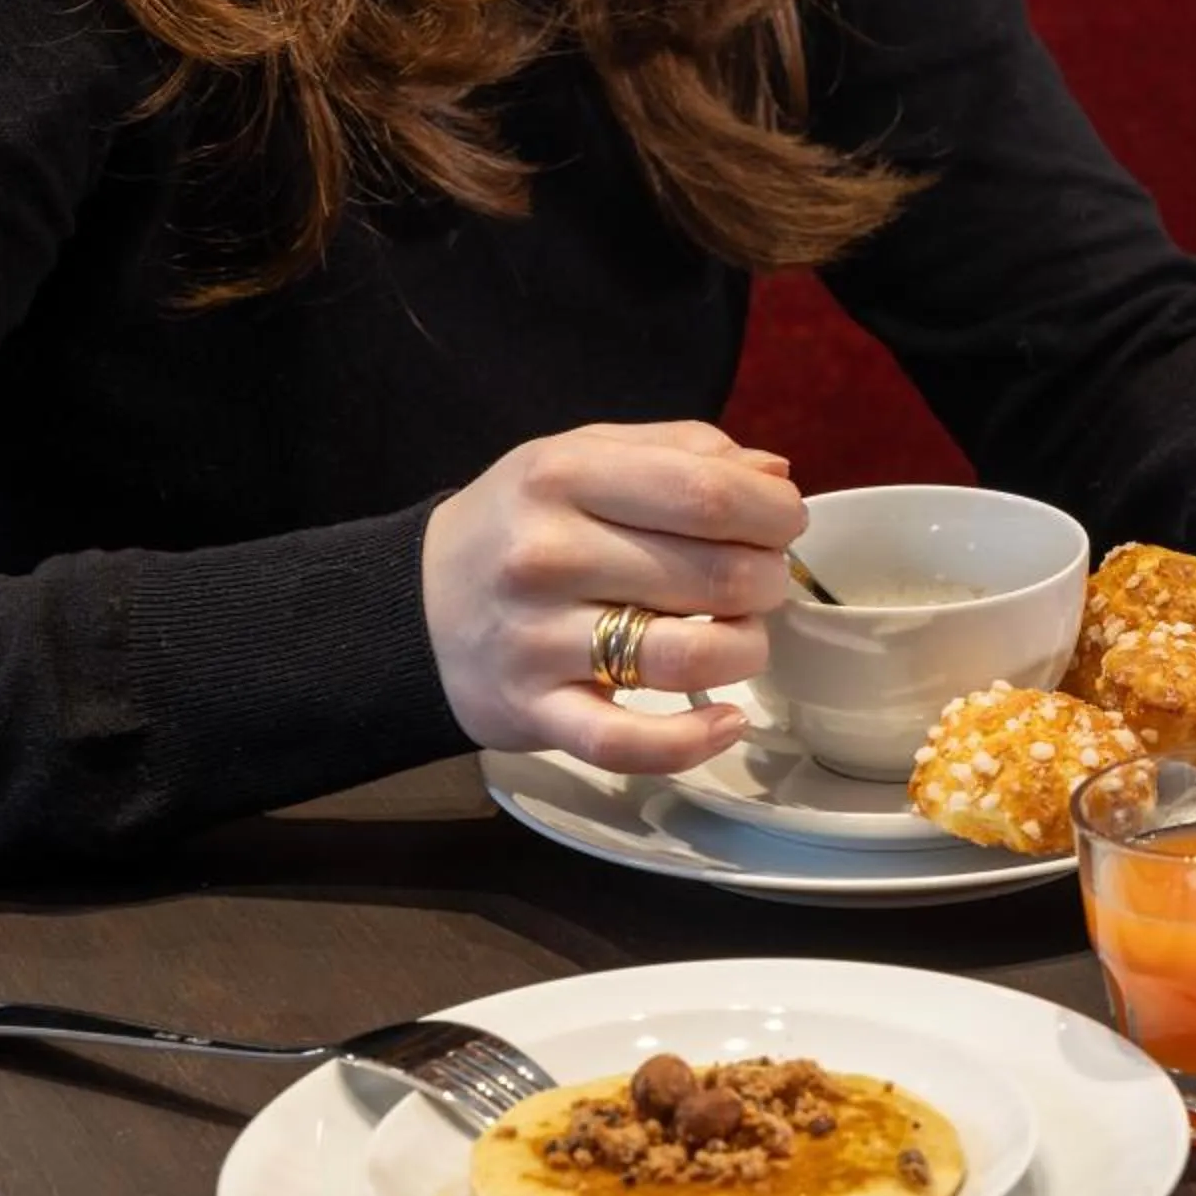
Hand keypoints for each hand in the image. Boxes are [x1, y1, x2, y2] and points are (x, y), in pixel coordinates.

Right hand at [421, 420, 807, 771]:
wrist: (411, 604)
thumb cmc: (523, 523)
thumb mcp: (585, 456)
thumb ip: (683, 451)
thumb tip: (775, 472)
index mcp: (565, 475)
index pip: (707, 492)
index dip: (773, 512)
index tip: (784, 522)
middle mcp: (546, 554)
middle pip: (714, 574)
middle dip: (766, 580)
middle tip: (760, 581)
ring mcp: (536, 639)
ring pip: (687, 657)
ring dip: (744, 650)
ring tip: (739, 637)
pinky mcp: (533, 713)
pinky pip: (628, 743)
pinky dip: (693, 741)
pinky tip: (726, 721)